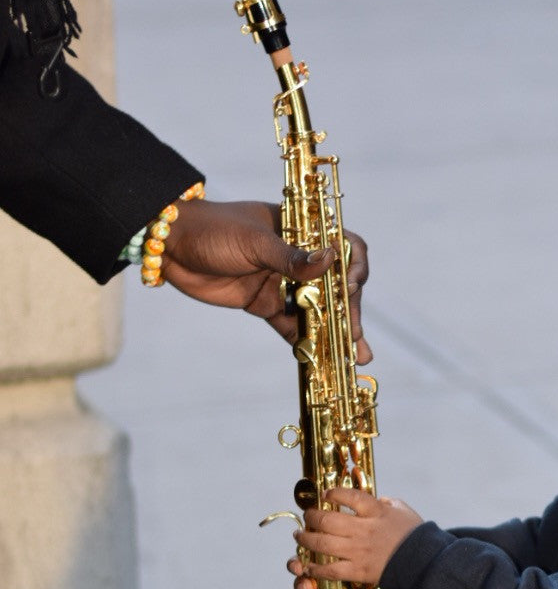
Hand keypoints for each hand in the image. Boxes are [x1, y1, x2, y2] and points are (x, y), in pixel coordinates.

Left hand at [161, 199, 370, 358]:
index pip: (343, 245)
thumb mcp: (254, 241)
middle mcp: (297, 256)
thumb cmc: (213, 230)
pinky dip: (306, 342)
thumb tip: (330, 260)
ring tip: (353, 357)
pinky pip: (292, 326)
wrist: (170, 246)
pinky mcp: (266, 304)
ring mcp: (283, 282)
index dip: (353, 266)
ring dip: (336, 332)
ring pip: (318, 309)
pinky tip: (321, 360)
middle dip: (350, 311)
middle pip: (335, 285)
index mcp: (301, 229)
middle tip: (356, 336)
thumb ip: (291, 257)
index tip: (350, 286)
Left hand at [288, 488, 423, 588]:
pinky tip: (308, 565)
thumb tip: (370, 499)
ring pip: (322, 544)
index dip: (332, 493)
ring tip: (300, 536)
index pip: (349, 496)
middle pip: (327, 521)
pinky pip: (330, 570)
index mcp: (376, 512)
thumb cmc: (414, 534)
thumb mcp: (401, 510)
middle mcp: (364, 530)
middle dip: (311, 517)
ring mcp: (359, 552)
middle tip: (308, 516)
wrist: (424, 564)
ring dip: (306, 539)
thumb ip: (383, 502)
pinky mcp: (358, 571)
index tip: (325, 493)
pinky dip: (315, 568)